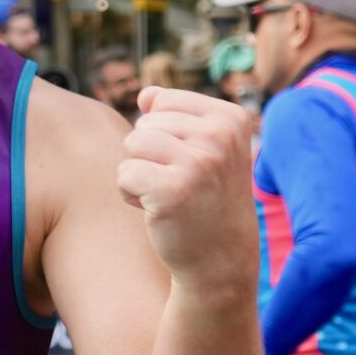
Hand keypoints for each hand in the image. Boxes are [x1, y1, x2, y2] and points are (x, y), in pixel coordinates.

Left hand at [118, 86, 257, 293]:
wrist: (220, 260)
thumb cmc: (206, 201)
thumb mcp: (205, 151)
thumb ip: (177, 116)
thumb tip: (145, 94)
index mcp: (231, 118)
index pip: (163, 101)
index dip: (163, 135)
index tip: (190, 164)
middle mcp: (220, 136)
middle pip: (145, 123)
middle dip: (149, 156)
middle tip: (180, 186)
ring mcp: (199, 162)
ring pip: (132, 144)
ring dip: (138, 173)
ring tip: (168, 196)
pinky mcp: (173, 190)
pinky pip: (124, 174)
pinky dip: (130, 194)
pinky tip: (157, 210)